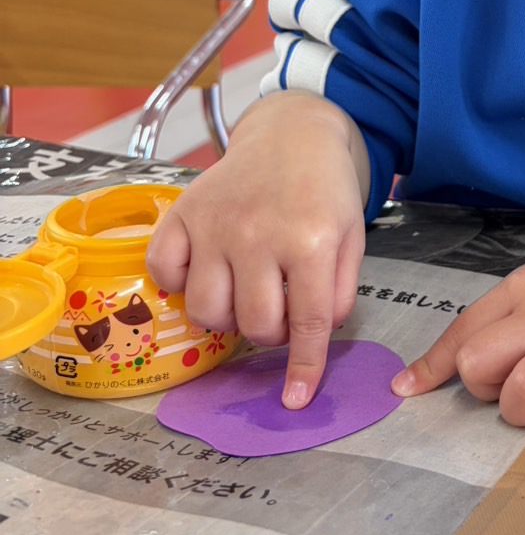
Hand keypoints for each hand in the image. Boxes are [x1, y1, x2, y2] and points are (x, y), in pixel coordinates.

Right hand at [146, 92, 368, 409]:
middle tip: (276, 312)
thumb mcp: (351, 237)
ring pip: (205, 310)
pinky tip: (203, 271)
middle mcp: (257, 234)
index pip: (306, 323)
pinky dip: (178, 284)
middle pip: (252, 324)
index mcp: (310, 240)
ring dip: (225, 318)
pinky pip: (163, 272)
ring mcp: (215, 224)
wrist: (293, 134)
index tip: (296, 399)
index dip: (303, 367)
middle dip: (267, 335)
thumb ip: (338, 291)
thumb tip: (314, 339)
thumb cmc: (324, 191)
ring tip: (242, 292)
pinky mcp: (182, 213)